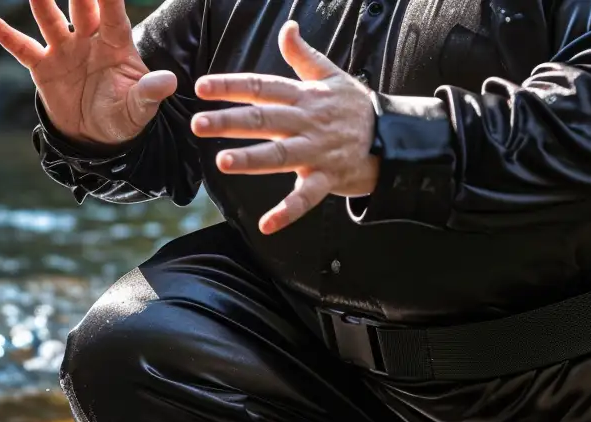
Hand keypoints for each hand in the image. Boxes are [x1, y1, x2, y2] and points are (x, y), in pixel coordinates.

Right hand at [0, 0, 177, 150]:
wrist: (95, 136)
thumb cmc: (123, 114)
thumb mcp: (139, 107)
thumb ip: (150, 92)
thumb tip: (168, 82)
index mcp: (115, 43)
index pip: (112, 12)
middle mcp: (88, 39)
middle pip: (81, 5)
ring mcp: (64, 50)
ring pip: (51, 19)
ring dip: (42, 3)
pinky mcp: (43, 67)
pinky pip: (23, 49)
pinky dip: (7, 37)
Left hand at [191, 21, 377, 234]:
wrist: (393, 137)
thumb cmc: (355, 107)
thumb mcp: (331, 75)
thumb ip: (303, 55)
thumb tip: (287, 27)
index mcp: (304, 97)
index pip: (262, 87)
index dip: (231, 86)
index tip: (200, 87)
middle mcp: (307, 122)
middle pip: (264, 120)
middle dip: (230, 122)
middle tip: (198, 124)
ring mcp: (317, 151)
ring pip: (280, 156)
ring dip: (252, 159)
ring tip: (223, 162)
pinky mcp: (327, 178)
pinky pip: (306, 197)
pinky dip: (287, 212)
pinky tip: (266, 225)